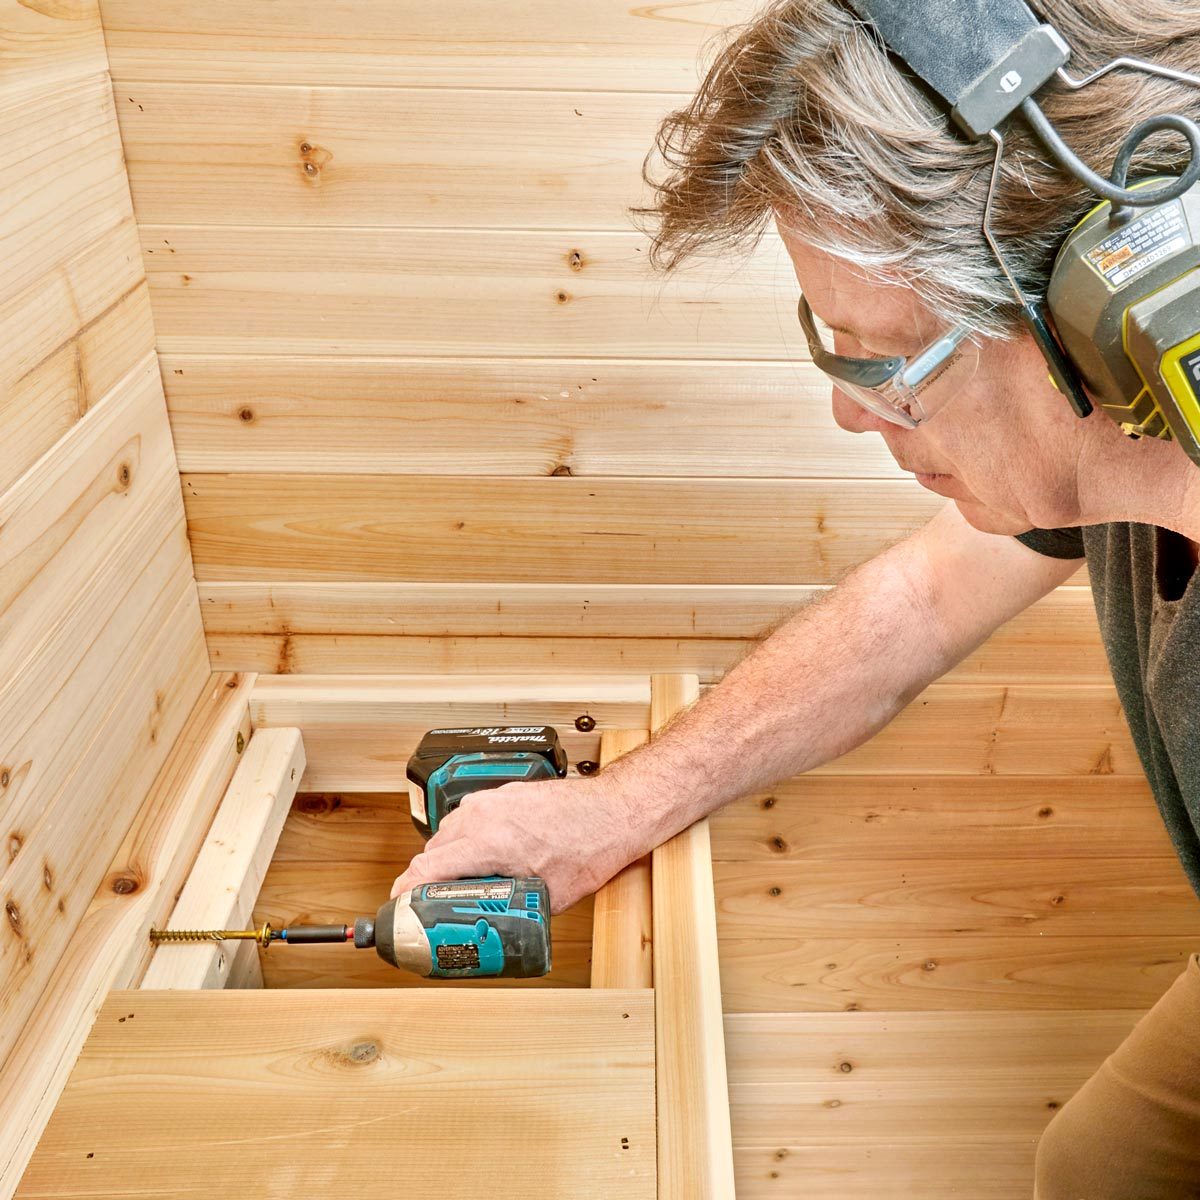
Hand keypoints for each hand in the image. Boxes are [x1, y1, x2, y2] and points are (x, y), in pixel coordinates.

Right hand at [390, 776, 640, 914]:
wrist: (614, 811)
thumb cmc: (589, 848)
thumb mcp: (545, 897)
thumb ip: (510, 909)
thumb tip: (493, 928)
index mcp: (488, 843)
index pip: (425, 869)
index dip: (405, 894)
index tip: (399, 910)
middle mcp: (483, 816)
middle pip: (432, 851)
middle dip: (426, 880)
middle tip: (430, 906)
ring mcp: (492, 800)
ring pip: (449, 831)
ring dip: (446, 858)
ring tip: (457, 884)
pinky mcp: (502, 794)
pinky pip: (469, 817)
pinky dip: (465, 839)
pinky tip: (481, 856)